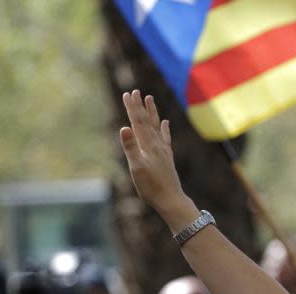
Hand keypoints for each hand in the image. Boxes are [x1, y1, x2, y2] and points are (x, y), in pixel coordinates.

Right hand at [119, 90, 194, 220]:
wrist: (171, 200)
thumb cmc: (151, 187)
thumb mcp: (136, 168)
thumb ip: (130, 147)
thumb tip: (124, 127)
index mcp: (148, 146)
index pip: (138, 122)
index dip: (132, 108)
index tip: (127, 94)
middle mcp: (157, 145)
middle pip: (147, 121)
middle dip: (140, 106)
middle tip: (135, 91)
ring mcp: (163, 151)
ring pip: (157, 126)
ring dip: (152, 112)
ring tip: (150, 99)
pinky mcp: (167, 157)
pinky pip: (165, 138)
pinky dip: (164, 128)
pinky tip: (165, 122)